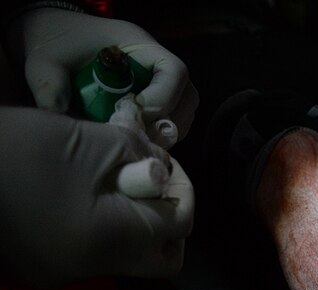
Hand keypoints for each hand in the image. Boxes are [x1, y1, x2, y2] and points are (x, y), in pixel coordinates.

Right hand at [0, 106, 193, 287]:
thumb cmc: (13, 150)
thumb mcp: (87, 141)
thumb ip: (139, 157)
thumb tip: (162, 171)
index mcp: (107, 242)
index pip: (178, 226)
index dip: (182, 190)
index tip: (166, 165)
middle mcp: (88, 270)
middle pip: (160, 258)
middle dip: (166, 219)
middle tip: (148, 182)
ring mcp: (59, 275)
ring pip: (125, 257)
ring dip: (132, 221)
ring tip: (111, 181)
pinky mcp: (38, 271)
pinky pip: (90, 255)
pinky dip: (101, 228)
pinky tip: (81, 196)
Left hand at [5, 7, 198, 140]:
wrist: (54, 36)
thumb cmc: (56, 41)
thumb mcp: (46, 61)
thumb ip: (51, 87)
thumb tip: (61, 117)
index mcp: (139, 46)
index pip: (174, 71)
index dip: (164, 97)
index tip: (137, 114)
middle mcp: (156, 64)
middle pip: (187, 96)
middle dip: (168, 123)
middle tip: (140, 138)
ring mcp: (159, 82)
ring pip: (184, 112)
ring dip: (167, 132)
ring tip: (138, 142)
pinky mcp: (155, 97)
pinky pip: (173, 120)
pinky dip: (161, 135)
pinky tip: (137, 141)